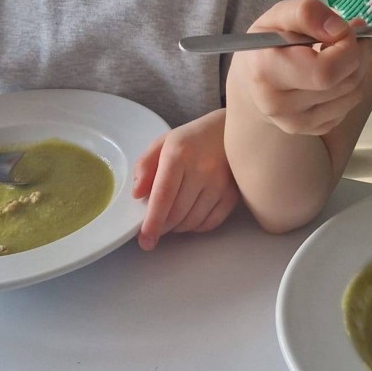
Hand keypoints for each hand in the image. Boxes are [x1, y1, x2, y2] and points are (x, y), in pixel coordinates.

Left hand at [131, 110, 237, 250]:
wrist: (233, 130)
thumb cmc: (193, 139)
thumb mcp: (163, 144)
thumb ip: (145, 166)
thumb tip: (138, 195)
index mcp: (179, 154)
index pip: (163, 196)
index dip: (152, 222)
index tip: (145, 240)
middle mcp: (202, 169)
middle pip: (177, 213)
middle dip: (162, 226)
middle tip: (156, 225)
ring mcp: (220, 183)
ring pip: (193, 221)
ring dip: (178, 227)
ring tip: (172, 217)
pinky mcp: (233, 193)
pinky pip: (211, 222)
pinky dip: (197, 227)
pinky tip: (190, 217)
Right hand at [229, 0, 365, 136]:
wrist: (250, 84)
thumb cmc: (266, 45)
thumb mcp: (277, 17)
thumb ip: (306, 13)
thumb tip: (339, 29)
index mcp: (265, 71)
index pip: (325, 70)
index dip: (346, 47)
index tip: (341, 29)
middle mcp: (278, 105)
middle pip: (345, 82)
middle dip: (356, 55)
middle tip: (347, 37)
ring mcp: (295, 123)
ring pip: (353, 94)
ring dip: (355, 69)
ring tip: (337, 54)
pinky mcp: (311, 130)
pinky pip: (349, 107)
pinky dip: (348, 87)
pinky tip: (331, 74)